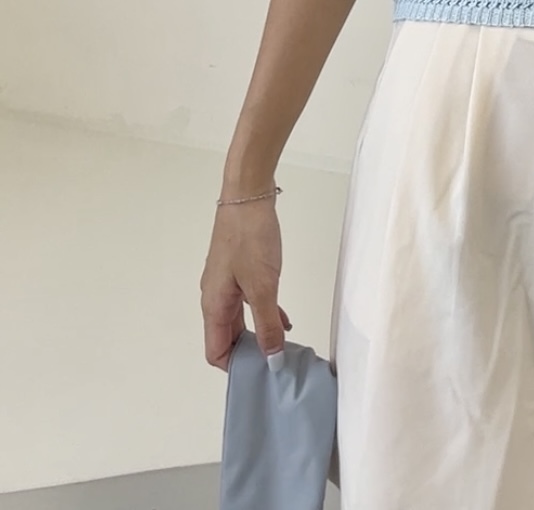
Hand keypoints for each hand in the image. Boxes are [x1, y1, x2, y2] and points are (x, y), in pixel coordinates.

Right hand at [200, 201, 292, 371]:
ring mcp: (226, 282)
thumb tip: (272, 360)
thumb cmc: (250, 239)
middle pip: (227, 338)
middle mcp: (215, 296)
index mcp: (213, 305)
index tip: (263, 373)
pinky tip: (284, 318)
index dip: (236, 367)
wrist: (248, 196)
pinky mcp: (239, 268)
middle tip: (278, 363)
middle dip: (250, 353)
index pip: (216, 352)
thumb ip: (268, 324)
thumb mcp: (263, 287)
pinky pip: (248, 301)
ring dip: (259, 332)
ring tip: (284, 345)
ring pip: (240, 319)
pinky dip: (264, 312)